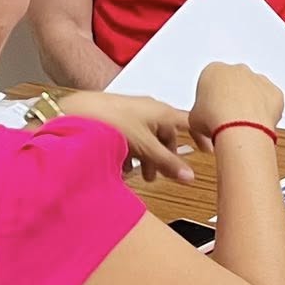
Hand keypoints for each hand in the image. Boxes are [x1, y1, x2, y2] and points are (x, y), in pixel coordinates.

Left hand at [57, 92, 192, 182]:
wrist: (76, 113)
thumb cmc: (110, 121)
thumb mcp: (145, 148)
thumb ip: (168, 163)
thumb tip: (188, 176)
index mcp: (162, 111)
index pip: (192, 122)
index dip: (203, 135)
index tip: (208, 150)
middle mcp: (149, 109)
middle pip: (167, 134)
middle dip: (164, 156)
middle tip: (161, 174)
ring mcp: (131, 113)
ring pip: (147, 137)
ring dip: (145, 157)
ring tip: (137, 173)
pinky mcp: (115, 118)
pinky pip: (130, 137)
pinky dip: (130, 152)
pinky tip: (120, 165)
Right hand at [191, 62, 284, 147]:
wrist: (240, 129)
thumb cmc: (216, 120)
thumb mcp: (193, 120)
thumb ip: (198, 115)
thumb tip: (202, 124)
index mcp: (213, 71)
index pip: (211, 83)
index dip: (211, 100)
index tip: (211, 112)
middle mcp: (238, 70)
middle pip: (235, 84)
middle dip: (232, 98)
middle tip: (228, 119)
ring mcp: (259, 79)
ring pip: (254, 91)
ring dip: (250, 104)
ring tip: (242, 124)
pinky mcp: (275, 92)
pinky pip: (270, 101)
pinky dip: (266, 112)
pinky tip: (257, 124)